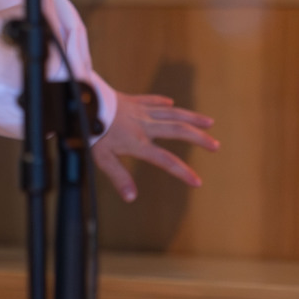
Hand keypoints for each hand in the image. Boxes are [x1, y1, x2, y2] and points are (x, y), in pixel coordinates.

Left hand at [92, 92, 217, 201]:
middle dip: (199, 139)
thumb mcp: (101, 158)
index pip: (166, 160)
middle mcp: (144, 126)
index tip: (198, 181)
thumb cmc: (91, 131)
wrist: (83, 102)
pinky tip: (171, 103)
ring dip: (192, 117)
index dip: (183, 172)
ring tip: (209, 122)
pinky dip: (163, 102)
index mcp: (138, 142)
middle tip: (215, 145)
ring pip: (172, 113)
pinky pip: (152, 100)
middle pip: (178, 131)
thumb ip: (118, 177)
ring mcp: (140, 111)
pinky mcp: (133, 100)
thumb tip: (131, 197)